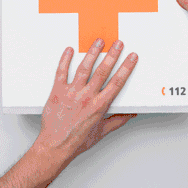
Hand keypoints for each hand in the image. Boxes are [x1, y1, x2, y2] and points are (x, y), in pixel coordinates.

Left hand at [33, 38, 137, 166]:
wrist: (55, 146)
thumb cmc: (77, 141)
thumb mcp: (101, 132)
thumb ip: (117, 121)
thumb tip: (130, 114)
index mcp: (99, 106)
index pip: (117, 83)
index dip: (126, 68)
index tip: (131, 57)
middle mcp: (86, 97)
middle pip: (102, 71)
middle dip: (112, 55)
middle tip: (118, 43)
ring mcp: (71, 93)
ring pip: (84, 68)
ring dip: (92, 53)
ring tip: (98, 41)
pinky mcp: (57, 92)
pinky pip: (61, 72)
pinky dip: (65, 60)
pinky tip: (69, 50)